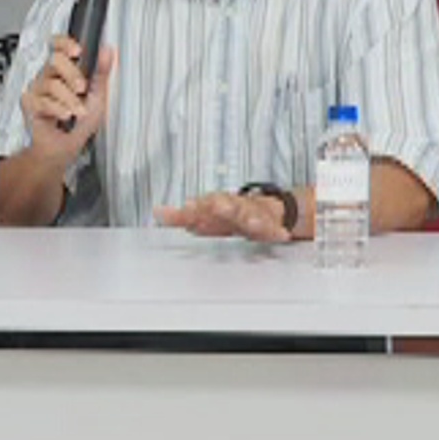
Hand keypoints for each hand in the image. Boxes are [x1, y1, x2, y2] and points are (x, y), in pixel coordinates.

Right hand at [19, 35, 116, 163]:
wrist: (65, 147)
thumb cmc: (79, 123)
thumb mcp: (98, 96)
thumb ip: (101, 73)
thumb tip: (107, 51)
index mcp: (64, 70)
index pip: (58, 45)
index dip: (65, 43)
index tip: (77, 51)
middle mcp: (49, 76)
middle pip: (54, 60)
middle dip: (72, 75)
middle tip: (82, 88)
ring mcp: (38, 89)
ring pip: (51, 83)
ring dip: (69, 100)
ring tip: (78, 111)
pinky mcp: (29, 103)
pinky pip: (43, 101)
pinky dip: (58, 110)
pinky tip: (65, 116)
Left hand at [155, 191, 292, 243]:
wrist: (262, 209)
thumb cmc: (227, 213)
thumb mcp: (203, 215)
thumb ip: (180, 216)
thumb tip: (156, 212)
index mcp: (218, 204)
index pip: (204, 204)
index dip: (196, 206)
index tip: (187, 206)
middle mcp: (235, 208)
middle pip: (229, 206)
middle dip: (222, 206)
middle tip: (218, 206)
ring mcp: (254, 217)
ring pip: (253, 217)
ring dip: (253, 220)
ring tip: (254, 224)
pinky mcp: (270, 228)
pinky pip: (275, 231)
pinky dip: (278, 232)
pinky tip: (282, 235)